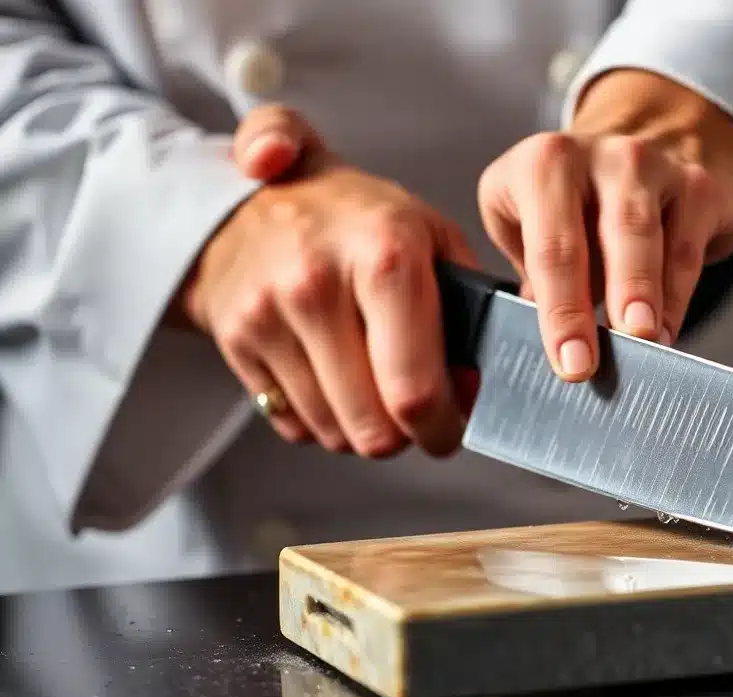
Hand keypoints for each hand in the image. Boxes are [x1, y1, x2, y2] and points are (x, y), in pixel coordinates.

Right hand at [178, 105, 478, 458]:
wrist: (254, 197)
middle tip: (415, 420)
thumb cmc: (356, 220)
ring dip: (362, 430)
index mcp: (385, 256)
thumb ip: (468, 309)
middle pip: (372, 426)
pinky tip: (334, 383)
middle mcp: (318, 285)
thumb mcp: (429, 235)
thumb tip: (473, 389)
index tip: (448, 428)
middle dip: (405, 438)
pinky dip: (321, 420)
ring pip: (333, 433)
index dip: (440, 428)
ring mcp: (267, 314)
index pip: (414, 389)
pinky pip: (292, 423)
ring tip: (374, 393)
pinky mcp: (234, 340)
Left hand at [477, 69, 732, 380]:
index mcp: (543, 166)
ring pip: (646, 239)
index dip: (558, 310)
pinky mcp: (697, 185)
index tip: (570, 362)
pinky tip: (665, 331)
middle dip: (596, 304)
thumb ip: (534, 275)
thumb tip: (545, 342)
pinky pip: (686, 252)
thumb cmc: (578, 202)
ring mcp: (651, 165)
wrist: (653, 142)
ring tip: (642, 343)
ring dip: (645, 298)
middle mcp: (598, 155)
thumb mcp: (530, 222)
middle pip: (597, 238)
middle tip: (598, 361)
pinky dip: (676, 298)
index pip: (550, 247)